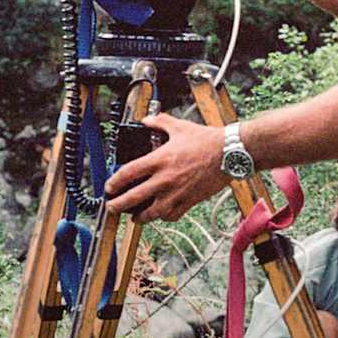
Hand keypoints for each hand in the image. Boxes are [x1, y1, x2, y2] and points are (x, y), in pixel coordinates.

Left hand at [104, 114, 229, 222]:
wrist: (229, 154)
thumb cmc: (206, 140)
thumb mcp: (179, 126)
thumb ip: (159, 122)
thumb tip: (146, 120)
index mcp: (159, 160)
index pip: (128, 174)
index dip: (114, 183)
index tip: (109, 188)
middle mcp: (165, 179)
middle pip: (133, 198)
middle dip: (118, 205)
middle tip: (112, 208)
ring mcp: (176, 193)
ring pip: (151, 213)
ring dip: (139, 217)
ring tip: (134, 216)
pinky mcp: (189, 202)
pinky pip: (172, 216)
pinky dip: (164, 217)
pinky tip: (160, 214)